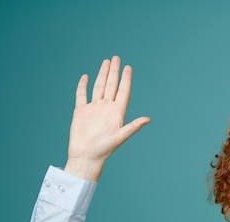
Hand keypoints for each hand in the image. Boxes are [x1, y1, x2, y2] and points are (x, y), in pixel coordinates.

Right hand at [65, 56, 150, 180]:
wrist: (86, 157)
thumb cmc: (104, 150)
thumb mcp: (121, 137)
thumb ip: (133, 126)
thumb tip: (148, 119)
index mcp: (117, 113)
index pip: (123, 92)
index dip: (126, 79)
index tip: (128, 67)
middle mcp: (107, 109)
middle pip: (111, 86)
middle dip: (114, 72)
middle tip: (117, 57)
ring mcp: (94, 109)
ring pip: (99, 87)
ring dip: (102, 75)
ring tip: (106, 62)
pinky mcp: (81, 111)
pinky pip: (81, 95)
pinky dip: (83, 86)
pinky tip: (86, 77)